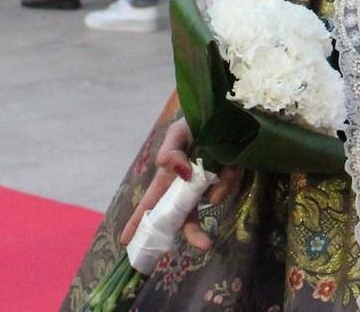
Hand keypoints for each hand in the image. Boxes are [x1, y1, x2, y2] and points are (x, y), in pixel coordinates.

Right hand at [117, 119, 243, 253]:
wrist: (224, 114)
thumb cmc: (192, 124)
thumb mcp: (177, 133)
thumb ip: (171, 152)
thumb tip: (180, 173)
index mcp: (169, 180)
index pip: (151, 206)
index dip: (139, 224)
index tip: (127, 244)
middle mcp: (187, 188)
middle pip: (187, 218)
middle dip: (195, 233)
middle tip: (205, 245)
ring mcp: (209, 186)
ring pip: (213, 198)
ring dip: (220, 185)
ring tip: (226, 164)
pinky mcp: (229, 180)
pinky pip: (229, 185)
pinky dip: (231, 174)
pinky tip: (232, 160)